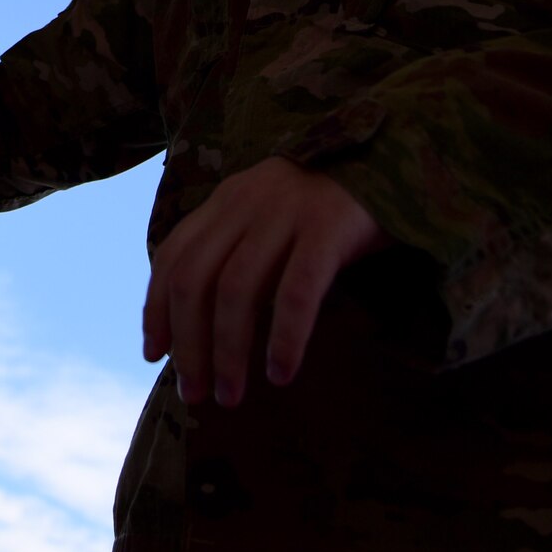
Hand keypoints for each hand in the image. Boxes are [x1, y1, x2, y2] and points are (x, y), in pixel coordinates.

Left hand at [142, 156, 388, 407]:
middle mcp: (247, 203)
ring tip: (231, 396)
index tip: (154, 356)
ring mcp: (287, 212)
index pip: (173, 256)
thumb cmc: (331, 202)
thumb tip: (204, 324)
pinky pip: (297, 290)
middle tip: (193, 394)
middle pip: (196, 280)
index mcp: (228, 200)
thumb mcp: (271, 213)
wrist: (398, 154)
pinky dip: (284, 337)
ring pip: (237, 289)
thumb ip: (239, 248)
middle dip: (187, 344)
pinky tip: (281, 373)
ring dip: (227, 351)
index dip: (156, 309)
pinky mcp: (329, 227)